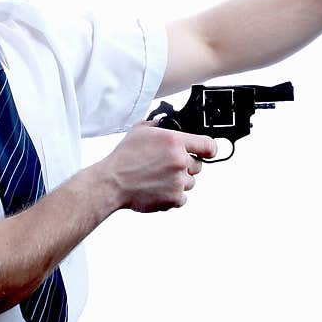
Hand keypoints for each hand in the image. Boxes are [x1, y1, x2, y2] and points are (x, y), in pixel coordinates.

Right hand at [99, 121, 216, 212]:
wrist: (112, 182)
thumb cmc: (124, 157)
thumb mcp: (139, 130)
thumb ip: (157, 124)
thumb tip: (165, 123)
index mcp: (175, 142)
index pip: (208, 145)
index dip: (209, 149)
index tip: (207, 152)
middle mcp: (180, 161)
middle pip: (198, 166)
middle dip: (186, 166)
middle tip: (168, 166)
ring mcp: (178, 181)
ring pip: (190, 182)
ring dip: (179, 181)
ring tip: (159, 178)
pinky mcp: (174, 199)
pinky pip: (182, 198)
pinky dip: (172, 195)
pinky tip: (158, 188)